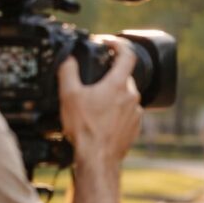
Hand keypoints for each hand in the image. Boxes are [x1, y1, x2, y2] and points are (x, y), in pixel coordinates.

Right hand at [58, 36, 141, 165]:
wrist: (97, 159)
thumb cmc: (85, 130)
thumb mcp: (69, 96)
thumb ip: (68, 71)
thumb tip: (68, 59)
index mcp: (118, 85)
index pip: (127, 55)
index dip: (119, 44)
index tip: (110, 43)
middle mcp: (131, 97)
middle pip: (124, 77)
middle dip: (110, 76)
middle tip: (94, 82)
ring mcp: (135, 113)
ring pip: (125, 97)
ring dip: (113, 97)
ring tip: (94, 106)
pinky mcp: (134, 128)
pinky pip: (126, 113)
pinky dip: (116, 113)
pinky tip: (101, 121)